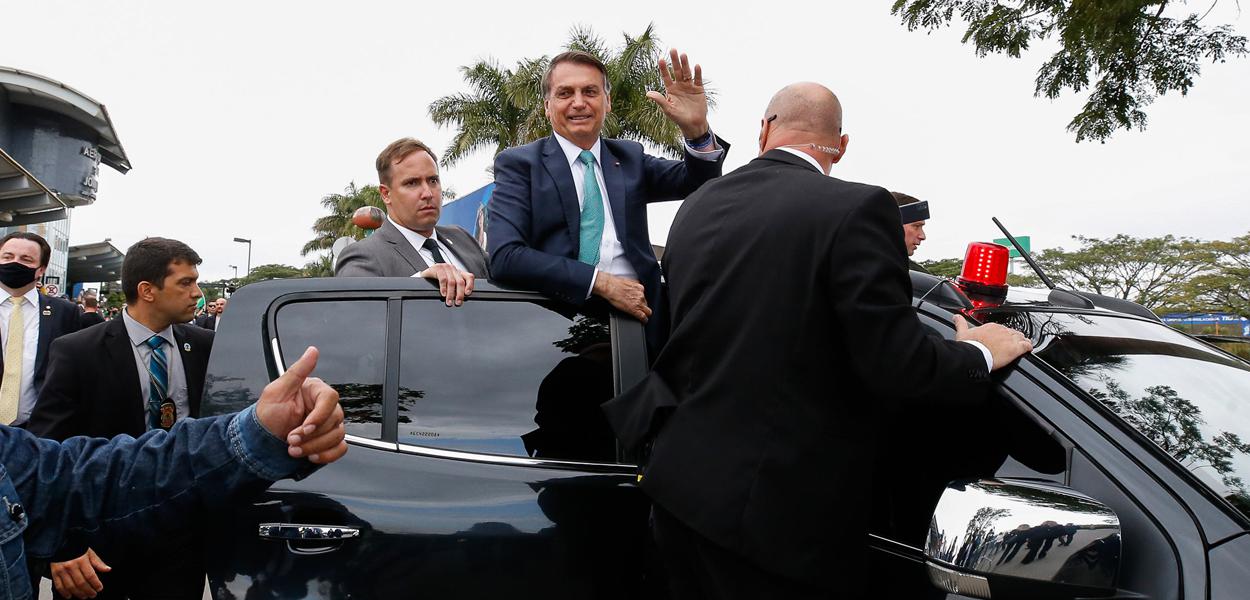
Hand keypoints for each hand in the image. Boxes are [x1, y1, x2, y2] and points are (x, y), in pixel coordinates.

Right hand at [51, 549, 109, 598]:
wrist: (60, 542)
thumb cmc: (76, 546)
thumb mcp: (89, 552)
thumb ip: (98, 562)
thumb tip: (108, 569)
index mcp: (82, 560)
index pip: (90, 576)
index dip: (96, 584)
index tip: (99, 588)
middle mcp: (71, 566)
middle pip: (81, 583)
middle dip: (88, 591)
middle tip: (93, 595)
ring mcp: (62, 570)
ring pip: (71, 586)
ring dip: (78, 594)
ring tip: (84, 596)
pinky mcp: (54, 573)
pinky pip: (59, 586)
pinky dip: (64, 593)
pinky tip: (69, 596)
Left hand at [255, 347, 347, 463]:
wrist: (260, 443)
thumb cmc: (266, 417)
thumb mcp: (276, 391)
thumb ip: (297, 371)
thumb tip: (312, 351)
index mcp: (315, 391)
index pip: (330, 399)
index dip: (319, 415)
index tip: (305, 427)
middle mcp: (324, 407)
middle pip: (335, 420)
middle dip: (311, 435)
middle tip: (291, 439)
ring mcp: (328, 425)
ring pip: (337, 435)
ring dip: (314, 447)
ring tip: (294, 449)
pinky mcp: (329, 441)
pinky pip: (340, 448)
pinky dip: (326, 455)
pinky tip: (310, 455)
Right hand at [417, 263, 473, 305]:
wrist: (425, 275)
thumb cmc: (437, 279)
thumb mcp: (449, 283)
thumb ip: (456, 288)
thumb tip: (461, 298)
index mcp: (458, 272)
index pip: (469, 277)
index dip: (470, 285)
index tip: (467, 294)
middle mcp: (453, 269)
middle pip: (460, 281)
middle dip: (459, 294)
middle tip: (458, 302)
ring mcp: (445, 268)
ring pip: (451, 282)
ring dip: (451, 294)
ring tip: (449, 301)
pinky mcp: (437, 269)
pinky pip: (442, 279)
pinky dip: (443, 288)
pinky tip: (443, 294)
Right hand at [593, 272, 650, 322]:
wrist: (610, 287)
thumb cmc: (614, 285)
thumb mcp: (627, 283)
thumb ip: (633, 288)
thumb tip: (632, 290)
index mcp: (639, 288)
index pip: (645, 297)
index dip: (643, 302)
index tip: (642, 305)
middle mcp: (641, 295)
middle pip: (646, 304)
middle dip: (643, 307)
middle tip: (639, 309)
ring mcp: (639, 303)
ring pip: (647, 311)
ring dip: (643, 312)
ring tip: (639, 315)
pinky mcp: (635, 310)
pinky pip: (643, 317)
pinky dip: (644, 320)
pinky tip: (643, 321)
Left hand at [645, 48, 709, 140]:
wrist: (693, 124)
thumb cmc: (679, 118)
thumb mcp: (668, 109)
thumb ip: (659, 100)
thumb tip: (648, 93)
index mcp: (671, 89)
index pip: (666, 76)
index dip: (664, 68)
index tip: (661, 59)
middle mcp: (680, 85)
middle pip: (677, 71)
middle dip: (674, 61)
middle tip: (673, 50)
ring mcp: (689, 86)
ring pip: (687, 73)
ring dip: (685, 64)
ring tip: (683, 54)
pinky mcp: (699, 89)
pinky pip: (698, 79)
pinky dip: (697, 73)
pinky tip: (696, 66)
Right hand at [954, 315, 1033, 370]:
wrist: (975, 354)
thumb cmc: (969, 345)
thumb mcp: (962, 332)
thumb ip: (960, 323)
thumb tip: (956, 317)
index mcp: (991, 327)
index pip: (1001, 328)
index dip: (1002, 334)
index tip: (1000, 338)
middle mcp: (1002, 331)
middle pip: (1012, 332)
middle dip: (1013, 337)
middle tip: (1012, 343)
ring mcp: (1009, 339)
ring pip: (1020, 337)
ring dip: (1021, 341)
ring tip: (1022, 344)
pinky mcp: (1015, 349)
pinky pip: (1026, 345)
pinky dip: (1028, 347)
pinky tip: (1028, 349)